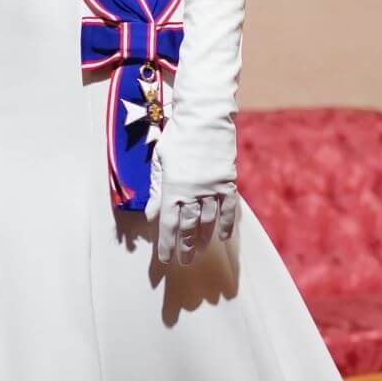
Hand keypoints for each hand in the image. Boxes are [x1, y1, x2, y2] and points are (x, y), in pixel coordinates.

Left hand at [146, 144, 237, 265]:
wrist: (204, 118)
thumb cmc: (177, 137)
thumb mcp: (159, 161)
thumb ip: (157, 189)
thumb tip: (152, 215)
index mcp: (173, 187)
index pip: (168, 223)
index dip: (167, 244)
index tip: (165, 259)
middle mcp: (193, 192)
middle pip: (188, 227)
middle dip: (184, 246)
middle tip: (183, 262)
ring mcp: (212, 188)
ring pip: (208, 221)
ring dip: (203, 238)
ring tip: (198, 251)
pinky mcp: (228, 183)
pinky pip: (228, 210)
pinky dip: (225, 225)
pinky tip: (222, 238)